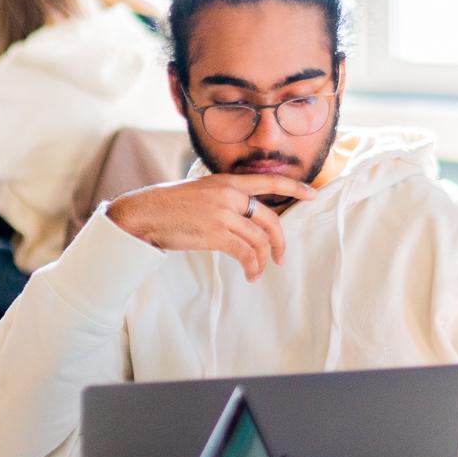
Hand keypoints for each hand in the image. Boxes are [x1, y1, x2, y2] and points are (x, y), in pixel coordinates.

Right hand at [106, 173, 316, 280]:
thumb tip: (242, 214)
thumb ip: (224, 197)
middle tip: (280, 257)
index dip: (294, 187)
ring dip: (262, 260)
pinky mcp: (216, 233)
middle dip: (279, 241)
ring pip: (259, 240)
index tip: (312, 194)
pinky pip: (246, 253)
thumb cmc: (168, 204)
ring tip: (258, 272)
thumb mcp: (201, 191)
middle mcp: (229, 194)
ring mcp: (223, 214)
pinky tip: (249, 275)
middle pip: (269, 219)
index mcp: (227, 181)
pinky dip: (252, 267)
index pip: (268, 181)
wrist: (145, 213)